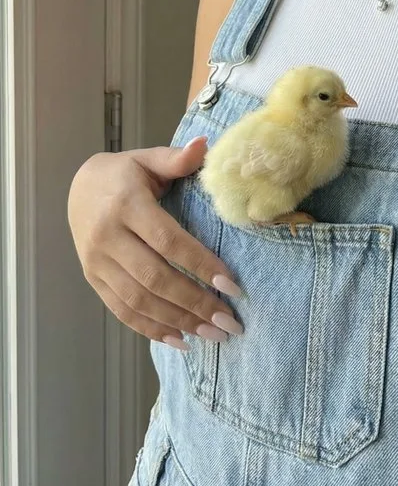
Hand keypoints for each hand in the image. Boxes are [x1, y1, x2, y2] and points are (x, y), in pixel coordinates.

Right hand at [67, 137, 243, 348]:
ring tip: (213, 335)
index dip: (200, 264)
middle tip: (229, 322)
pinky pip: (122, 311)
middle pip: (155, 278)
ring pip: (139, 301)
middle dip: (195, 303)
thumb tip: (205, 145)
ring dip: (178, 322)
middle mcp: (107, 237)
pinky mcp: (93, 279)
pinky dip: (151, 329)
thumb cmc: (125, 173)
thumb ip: (176, 158)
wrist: (78, 187)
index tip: (231, 284)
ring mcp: (96, 262)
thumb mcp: (148, 159)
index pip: (167, 241)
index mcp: (126, 204)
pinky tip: (181, 340)